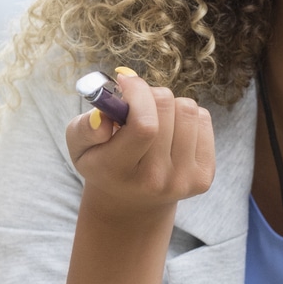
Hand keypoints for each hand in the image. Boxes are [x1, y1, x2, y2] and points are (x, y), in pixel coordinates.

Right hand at [65, 69, 214, 219]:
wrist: (131, 202)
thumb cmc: (102, 163)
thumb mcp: (78, 147)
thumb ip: (83, 129)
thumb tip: (104, 118)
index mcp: (119, 171)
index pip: (144, 125)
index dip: (138, 93)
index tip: (124, 81)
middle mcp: (154, 180)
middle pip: (167, 109)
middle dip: (149, 93)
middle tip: (137, 101)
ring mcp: (183, 180)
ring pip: (188, 109)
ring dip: (169, 104)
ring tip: (154, 119)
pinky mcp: (203, 177)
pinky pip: (203, 119)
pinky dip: (185, 115)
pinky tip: (171, 131)